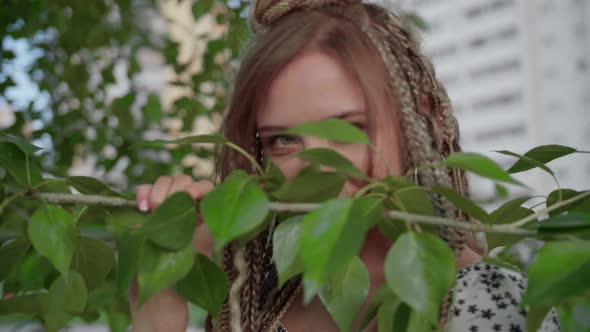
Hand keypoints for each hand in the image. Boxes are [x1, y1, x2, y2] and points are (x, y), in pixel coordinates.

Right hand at [130, 175, 214, 331]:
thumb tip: (202, 206)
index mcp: (205, 217)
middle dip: (175, 190)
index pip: (207, 188)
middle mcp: (187, 210)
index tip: (191, 196)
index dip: (200, 187)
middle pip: (184, 181)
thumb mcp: (197, 252)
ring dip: (158, 190)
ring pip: (165, 182)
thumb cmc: (182, 279)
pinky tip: (141, 206)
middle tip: (164, 207)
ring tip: (151, 208)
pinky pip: (145, 190)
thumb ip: (201, 228)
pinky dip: (142, 193)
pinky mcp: (146, 212)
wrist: (156, 298)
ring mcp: (166, 209)